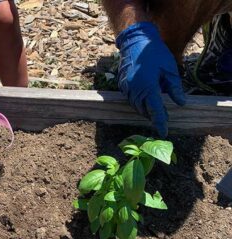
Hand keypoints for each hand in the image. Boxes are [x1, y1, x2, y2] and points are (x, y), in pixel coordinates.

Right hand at [116, 22, 185, 136]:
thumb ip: (175, 88)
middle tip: (163, 119)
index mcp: (148, 86)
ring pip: (136, 106)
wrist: (135, 41)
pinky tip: (145, 100)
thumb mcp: (170, 70)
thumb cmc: (155, 53)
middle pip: (144, 110)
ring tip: (155, 111)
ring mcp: (126, 88)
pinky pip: (130, 99)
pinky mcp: (122, 85)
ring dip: (145, 110)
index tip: (164, 132)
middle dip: (152, 116)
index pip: (155, 110)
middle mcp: (134, 90)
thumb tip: (181, 103)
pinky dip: (138, 103)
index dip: (160, 122)